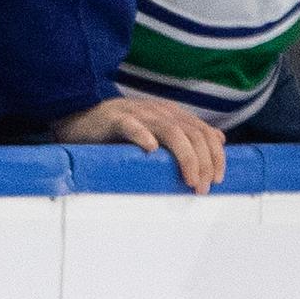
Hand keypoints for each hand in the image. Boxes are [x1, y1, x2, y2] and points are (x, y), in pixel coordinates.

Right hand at [54, 94, 226, 192]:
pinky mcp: (113, 118)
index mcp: (170, 114)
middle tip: (203, 187)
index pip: (203, 132)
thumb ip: (187, 135)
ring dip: (185, 157)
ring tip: (189, 179)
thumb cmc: (119, 133)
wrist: (79, 122)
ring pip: (170, 131)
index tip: (219, 179)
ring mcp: (136, 113)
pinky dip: (143, 136)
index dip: (216, 155)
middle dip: (204, 162)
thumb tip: (220, 138)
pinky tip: (151, 149)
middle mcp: (157, 111)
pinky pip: (131, 125)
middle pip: (192, 134)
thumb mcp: (158, 131)